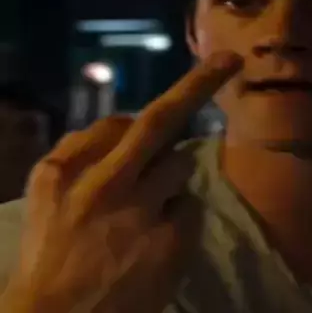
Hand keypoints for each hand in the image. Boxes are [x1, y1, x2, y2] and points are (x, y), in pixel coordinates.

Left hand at [1, 52, 242, 312]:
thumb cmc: (118, 298)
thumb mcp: (169, 268)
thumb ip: (184, 216)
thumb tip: (181, 177)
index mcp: (150, 223)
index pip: (185, 167)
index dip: (194, 161)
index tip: (223, 102)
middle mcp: (112, 191)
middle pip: (159, 122)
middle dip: (195, 85)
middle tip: (222, 61)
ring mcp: (75, 177)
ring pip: (124, 124)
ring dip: (141, 131)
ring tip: (140, 151)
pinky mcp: (48, 172)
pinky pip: (86, 136)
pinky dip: (105, 140)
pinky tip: (107, 156)